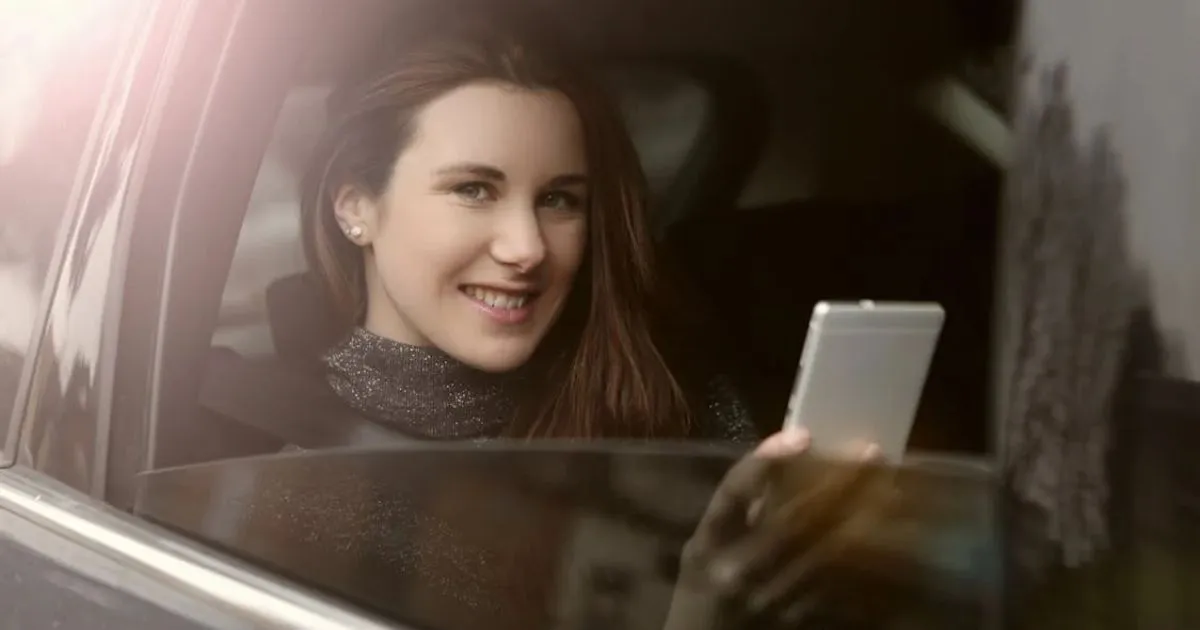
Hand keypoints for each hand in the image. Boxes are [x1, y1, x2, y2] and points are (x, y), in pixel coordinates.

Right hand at [666, 428, 891, 627]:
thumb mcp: (705, 547)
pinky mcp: (797, 622)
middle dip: (836, 483)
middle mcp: (737, 569)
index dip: (766, 462)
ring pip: (824, 552)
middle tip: (871, 453)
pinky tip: (892, 540)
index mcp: (707, 543)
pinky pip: (838, 588)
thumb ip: (739, 512)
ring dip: (862, 518)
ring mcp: (770, 599)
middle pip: (793, 517)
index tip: (802, 434)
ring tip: (891, 488)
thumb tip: (790, 462)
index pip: (734, 492)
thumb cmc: (704, 588)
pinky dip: (866, 563)